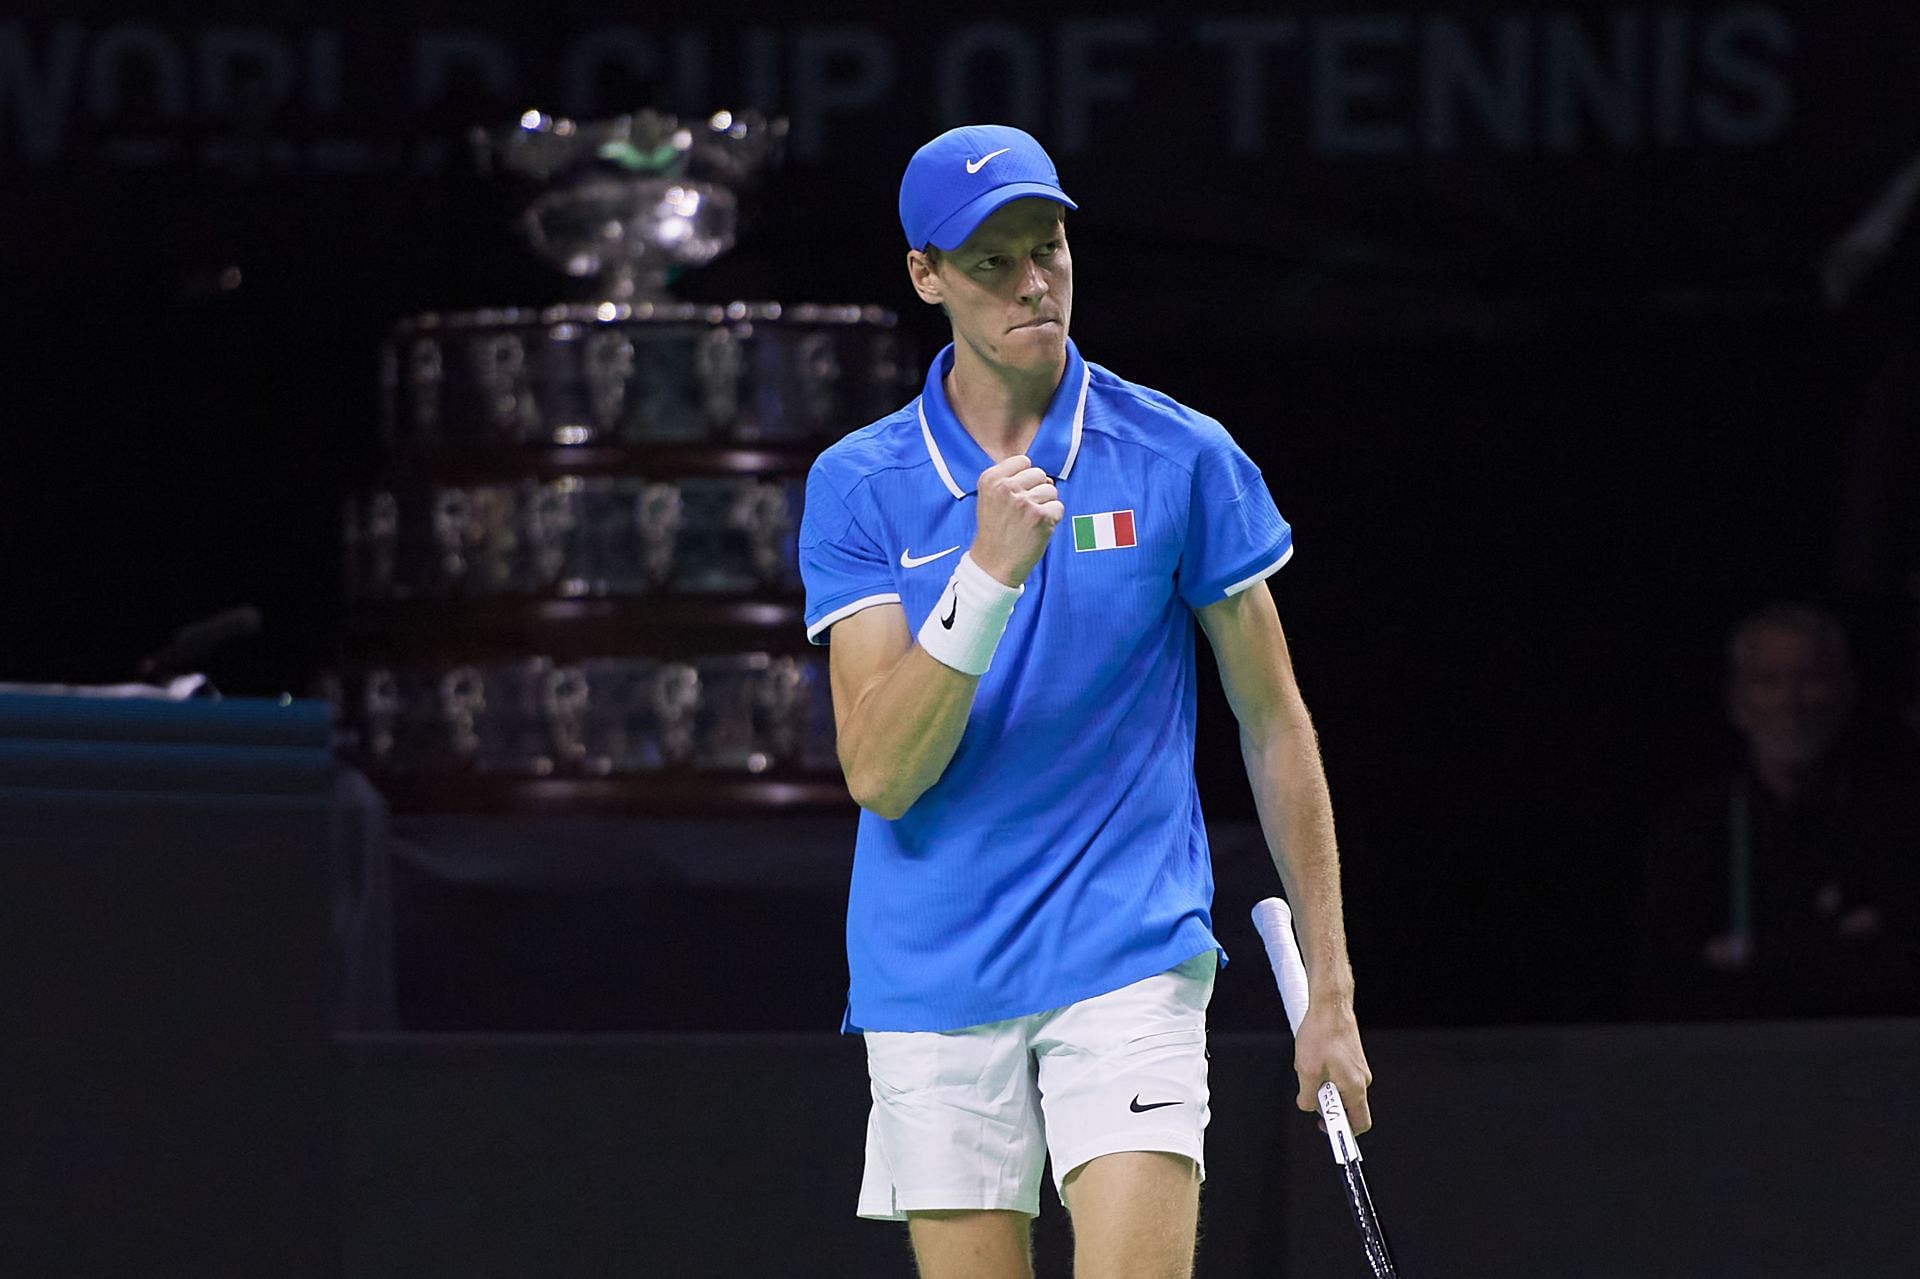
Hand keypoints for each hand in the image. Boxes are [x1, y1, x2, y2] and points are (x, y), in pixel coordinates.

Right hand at [969, 453, 1062, 586]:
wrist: (993, 565)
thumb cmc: (995, 531)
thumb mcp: (990, 498)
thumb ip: (1009, 480)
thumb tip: (1044, 476)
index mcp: (990, 479)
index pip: (1023, 461)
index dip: (1025, 478)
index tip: (1017, 495)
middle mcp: (1005, 487)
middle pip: (1039, 474)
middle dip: (1037, 490)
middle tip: (1023, 512)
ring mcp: (1023, 502)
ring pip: (1051, 490)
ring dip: (1045, 505)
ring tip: (1029, 522)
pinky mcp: (1040, 517)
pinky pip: (1058, 508)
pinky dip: (1053, 519)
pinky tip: (1037, 530)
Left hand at [1294, 1001, 1372, 1134]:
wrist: (1330, 1006)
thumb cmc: (1321, 1034)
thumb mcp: (1306, 1071)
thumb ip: (1307, 1097)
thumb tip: (1308, 1106)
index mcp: (1355, 1087)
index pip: (1359, 1124)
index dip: (1343, 1133)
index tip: (1329, 1133)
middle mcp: (1362, 1080)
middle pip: (1348, 1107)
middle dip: (1328, 1105)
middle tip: (1311, 1094)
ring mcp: (1359, 1068)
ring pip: (1342, 1090)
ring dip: (1325, 1088)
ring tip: (1310, 1070)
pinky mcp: (1353, 1059)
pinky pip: (1340, 1076)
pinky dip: (1327, 1075)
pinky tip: (1315, 1060)